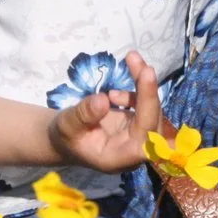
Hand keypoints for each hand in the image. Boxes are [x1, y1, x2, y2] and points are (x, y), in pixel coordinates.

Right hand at [48, 51, 165, 172]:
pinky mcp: (137, 125)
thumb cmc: (65, 136)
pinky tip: (114, 94)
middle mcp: (133, 151)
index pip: (144, 138)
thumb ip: (83, 115)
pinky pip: (147, 107)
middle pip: (153, 121)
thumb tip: (103, 100)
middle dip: (148, 90)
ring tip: (131, 60)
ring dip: (145, 85)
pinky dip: (139, 91)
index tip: (148, 78)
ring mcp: (137, 138)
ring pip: (152, 111)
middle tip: (137, 62)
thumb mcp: (67, 124)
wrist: (65, 139)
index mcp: (118, 158)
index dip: (150, 109)